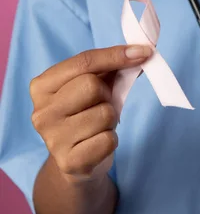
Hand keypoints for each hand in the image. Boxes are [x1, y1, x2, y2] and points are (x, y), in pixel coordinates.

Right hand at [30, 45, 152, 182]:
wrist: (75, 161)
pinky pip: (108, 140)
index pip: (83, 61)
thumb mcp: (94, 86)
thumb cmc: (86, 115)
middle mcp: (41, 112)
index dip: (115, 55)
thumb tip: (141, 51)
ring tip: (98, 127)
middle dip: (107, 95)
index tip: (143, 52)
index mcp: (42, 86)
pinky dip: (111, 140)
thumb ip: (112, 67)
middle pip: (92, 86)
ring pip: (105, 114)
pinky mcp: (69, 162)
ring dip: (111, 120)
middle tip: (101, 106)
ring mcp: (52, 139)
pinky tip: (97, 143)